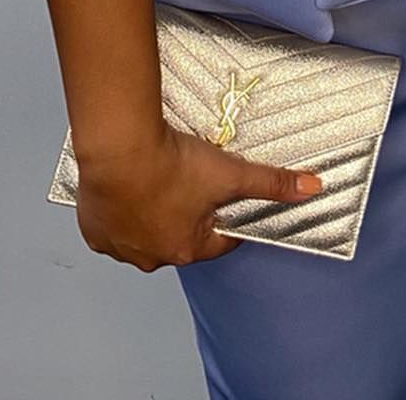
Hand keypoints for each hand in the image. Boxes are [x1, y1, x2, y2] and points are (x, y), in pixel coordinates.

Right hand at [74, 122, 320, 270]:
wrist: (119, 150)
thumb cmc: (170, 165)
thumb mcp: (231, 172)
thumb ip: (272, 183)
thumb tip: (311, 188)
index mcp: (185, 249)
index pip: (219, 240)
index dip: (228, 218)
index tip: (226, 198)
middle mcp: (150, 256)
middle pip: (180, 236)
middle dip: (189, 213)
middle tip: (190, 180)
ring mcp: (119, 246)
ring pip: (145, 232)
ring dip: (154, 212)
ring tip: (159, 178)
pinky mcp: (94, 230)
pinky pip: (113, 225)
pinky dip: (123, 209)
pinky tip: (130, 185)